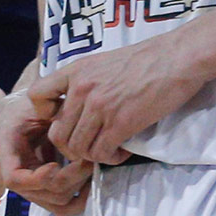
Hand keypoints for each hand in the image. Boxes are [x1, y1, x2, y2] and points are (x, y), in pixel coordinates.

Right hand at [0, 87, 94, 215]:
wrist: (19, 114)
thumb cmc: (26, 106)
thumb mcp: (35, 102)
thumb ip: (51, 113)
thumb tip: (74, 129)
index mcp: (6, 150)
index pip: (14, 179)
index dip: (37, 178)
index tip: (54, 165)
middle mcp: (17, 175)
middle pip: (43, 193)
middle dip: (70, 178)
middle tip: (87, 159)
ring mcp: (32, 187)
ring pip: (57, 203)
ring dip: (78, 187)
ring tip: (90, 166)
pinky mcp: (46, 190)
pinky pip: (64, 207)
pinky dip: (80, 199)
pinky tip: (90, 182)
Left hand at [34, 31, 210, 166]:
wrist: (178, 57)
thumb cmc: (146, 59)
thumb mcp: (103, 62)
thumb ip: (85, 82)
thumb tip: (77, 108)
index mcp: (75, 72)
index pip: (37, 96)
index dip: (46, 115)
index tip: (65, 119)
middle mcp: (82, 89)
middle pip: (57, 134)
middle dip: (72, 148)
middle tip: (90, 146)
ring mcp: (100, 106)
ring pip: (78, 148)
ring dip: (92, 155)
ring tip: (108, 149)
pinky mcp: (121, 122)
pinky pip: (101, 153)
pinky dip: (109, 158)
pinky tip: (121, 151)